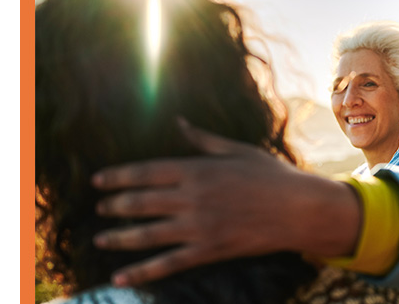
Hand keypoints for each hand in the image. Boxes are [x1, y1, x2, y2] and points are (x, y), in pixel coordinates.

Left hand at [91, 119, 359, 286]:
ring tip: (100, 239)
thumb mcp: (236, 150)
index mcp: (196, 170)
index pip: (145, 172)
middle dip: (114, 206)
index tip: (97, 181)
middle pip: (141, 202)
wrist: (301, 210)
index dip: (117, 177)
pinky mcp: (209, 250)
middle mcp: (192, 198)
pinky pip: (168, 263)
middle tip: (98, 208)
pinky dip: (142, 272)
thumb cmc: (272, 176)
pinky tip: (120, 277)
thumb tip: (179, 121)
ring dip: (119, 237)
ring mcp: (199, 227)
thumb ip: (202, 139)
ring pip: (148, 235)